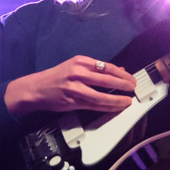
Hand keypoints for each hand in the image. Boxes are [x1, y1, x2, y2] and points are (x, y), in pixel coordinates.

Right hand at [5, 56, 135, 117]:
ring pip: (101, 95)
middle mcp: (78, 73)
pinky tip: (115, 108)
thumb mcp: (75, 66)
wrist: (36, 88)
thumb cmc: (57, 76)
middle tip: (133, 88)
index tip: (131, 78)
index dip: (122, 74)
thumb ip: (96, 68)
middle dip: (124, 85)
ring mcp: (75, 88)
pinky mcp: (72, 101)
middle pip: (107, 79)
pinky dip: (106, 107)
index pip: (107, 66)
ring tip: (127, 101)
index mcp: (80, 61)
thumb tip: (119, 70)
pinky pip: (94, 105)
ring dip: (117, 99)